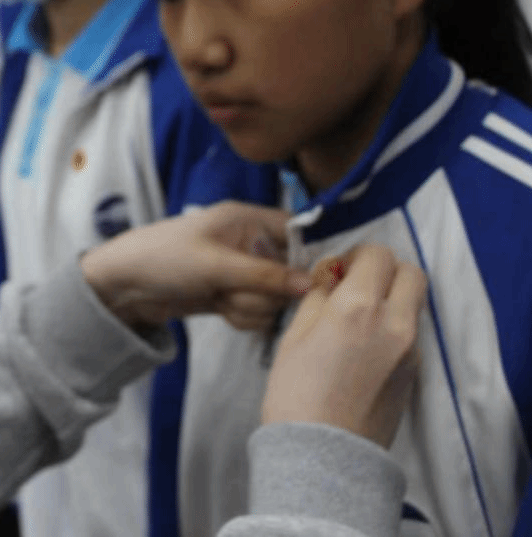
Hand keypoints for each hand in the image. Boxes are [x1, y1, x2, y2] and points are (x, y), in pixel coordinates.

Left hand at [80, 201, 310, 331]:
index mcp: (245, 219)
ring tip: (221, 299)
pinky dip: (242, 316)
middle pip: (289, 272)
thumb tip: (310, 284)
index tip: (305, 281)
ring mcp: (240, 271)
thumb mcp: (216, 265)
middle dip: (267, 291)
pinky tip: (219, 309)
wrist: (122, 286)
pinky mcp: (231, 294)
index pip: (296, 230)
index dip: (306, 255)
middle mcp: (248, 242)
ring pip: (274, 297)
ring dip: (251, 306)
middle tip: (236, 291)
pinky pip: (257, 311)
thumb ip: (265, 275)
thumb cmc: (163, 258)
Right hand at [261, 244, 426, 447]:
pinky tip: (364, 345)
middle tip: (356, 286)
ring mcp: (411, 348)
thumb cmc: (296, 394)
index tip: (336, 272)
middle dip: (384, 270)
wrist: (323, 452)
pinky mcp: (415, 371)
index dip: (355, 256)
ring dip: (392, 296)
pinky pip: (411, 330)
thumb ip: (318, 298)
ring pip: (414, 301)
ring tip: (358, 318)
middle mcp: (394, 322)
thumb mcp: (294, 336)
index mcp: (358, 307)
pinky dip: (394, 324)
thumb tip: (332, 277)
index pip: (377, 255)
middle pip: (410, 272)